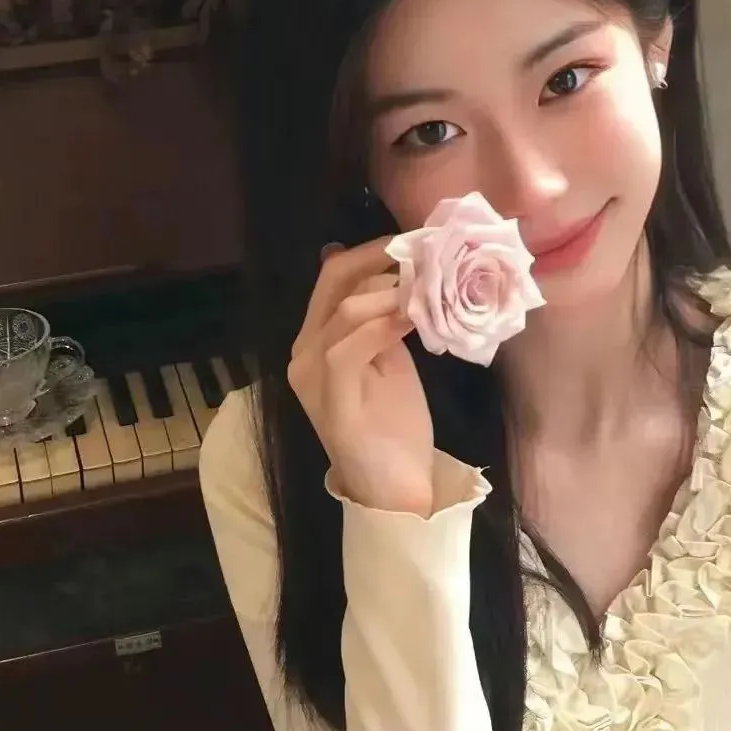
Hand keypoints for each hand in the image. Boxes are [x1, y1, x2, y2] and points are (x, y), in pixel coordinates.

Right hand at [288, 238, 434, 516]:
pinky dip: (383, 326)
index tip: (413, 242)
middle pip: (332, 284)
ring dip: (390, 293)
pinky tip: (413, 319)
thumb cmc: (394, 426)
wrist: (393, 489)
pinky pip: (348, 350)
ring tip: (427, 289)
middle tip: (421, 252)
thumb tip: (395, 276)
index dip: (370, 253)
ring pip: (343, 312)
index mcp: (316, 341)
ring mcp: (311, 378)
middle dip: (377, 259)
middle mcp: (303, 353)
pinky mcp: (330, 401)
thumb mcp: (390, 360)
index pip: (334, 279)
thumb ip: (383, 321)